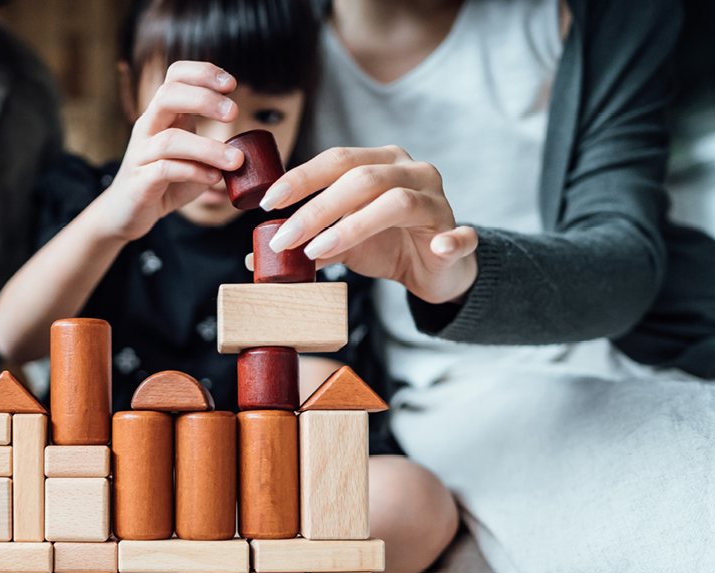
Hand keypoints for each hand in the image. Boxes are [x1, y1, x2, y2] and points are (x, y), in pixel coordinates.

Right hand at [92, 61, 243, 241]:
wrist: (127, 213)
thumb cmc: (164, 182)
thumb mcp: (192, 158)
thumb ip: (213, 148)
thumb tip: (250, 148)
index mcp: (162, 115)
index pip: (175, 76)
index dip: (202, 72)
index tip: (231, 84)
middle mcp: (148, 128)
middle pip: (168, 95)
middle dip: (204, 99)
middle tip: (233, 113)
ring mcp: (141, 154)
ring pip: (170, 139)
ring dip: (208, 148)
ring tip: (236, 160)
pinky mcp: (139, 181)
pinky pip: (165, 170)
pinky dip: (194, 172)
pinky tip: (214, 178)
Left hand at [259, 145, 477, 303]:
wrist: (433, 270)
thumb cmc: (386, 245)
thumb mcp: (340, 241)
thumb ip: (306, 241)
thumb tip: (255, 254)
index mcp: (382, 163)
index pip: (337, 160)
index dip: (301, 178)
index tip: (267, 202)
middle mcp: (412, 172)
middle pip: (362, 178)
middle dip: (316, 208)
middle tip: (282, 237)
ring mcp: (438, 201)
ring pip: (397, 202)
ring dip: (353, 226)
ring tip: (317, 251)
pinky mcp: (457, 234)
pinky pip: (459, 236)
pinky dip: (449, 241)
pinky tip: (436, 248)